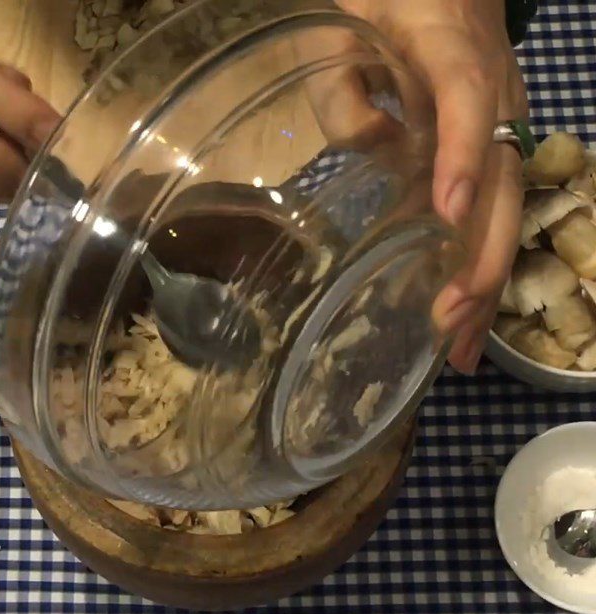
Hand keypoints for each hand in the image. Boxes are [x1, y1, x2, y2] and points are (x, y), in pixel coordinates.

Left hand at [339, 0, 528, 373]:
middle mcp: (495, 93)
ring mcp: (503, 122)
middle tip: (448, 318)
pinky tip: (467, 315)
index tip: (449, 216)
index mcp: (453, 51)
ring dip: (486, 279)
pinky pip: (495, 210)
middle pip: (502, 179)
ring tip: (459, 348)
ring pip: (506, 208)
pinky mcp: (494, 147)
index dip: (465, 158)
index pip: (468, 104)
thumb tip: (375, 152)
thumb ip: (342, 91)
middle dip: (480, 255)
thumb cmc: (379, 1)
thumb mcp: (337, 33)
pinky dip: (482, 265)